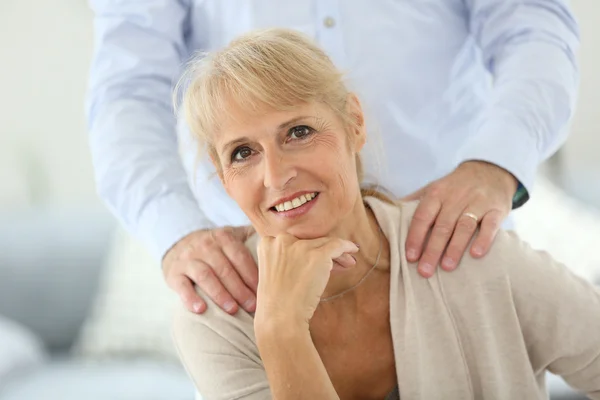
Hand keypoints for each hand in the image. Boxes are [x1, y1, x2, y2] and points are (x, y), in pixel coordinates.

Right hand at [162, 226, 257, 314]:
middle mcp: (205, 246)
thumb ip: (252, 237)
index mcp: (223, 237)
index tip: (266, 291)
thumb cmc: (214, 245)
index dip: (253, 275)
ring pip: (205, 276)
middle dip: (241, 289)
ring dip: (220, 294)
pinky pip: (182, 286)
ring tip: (233, 310)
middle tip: (254, 307)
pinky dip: (190, 298)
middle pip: (225, 269)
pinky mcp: (173, 273)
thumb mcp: (231, 235)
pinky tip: (201, 310)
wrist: (178, 243)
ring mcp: (188, 259)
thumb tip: (282, 238)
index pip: (241, 257)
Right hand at [254, 234, 358, 327]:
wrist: (280, 318)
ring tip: (348, 261)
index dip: (306, 250)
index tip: (316, 260)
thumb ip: (285, 261)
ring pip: (323, 244)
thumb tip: (309, 258)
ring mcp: (300, 247)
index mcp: (267, 244)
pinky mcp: (317, 255)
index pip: (292, 242)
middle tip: (336, 261)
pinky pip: (337, 245)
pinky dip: (346, 247)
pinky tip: (352, 251)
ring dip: (336, 253)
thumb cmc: (275, 304)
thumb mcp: (273, 274)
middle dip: (322, 252)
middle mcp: (281, 240)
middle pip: (308, 241)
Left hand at [403, 161, 517, 277]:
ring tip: (447, 267)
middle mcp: (456, 197)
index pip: (423, 217)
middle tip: (425, 271)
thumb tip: (387, 214)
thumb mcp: (433, 188)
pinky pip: (490, 225)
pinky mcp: (497, 209)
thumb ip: (414, 202)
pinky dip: (484, 240)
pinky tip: (476, 255)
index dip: (415, 237)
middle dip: (432, 250)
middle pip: (442, 226)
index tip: (410, 257)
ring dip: (455, 248)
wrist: (490, 170)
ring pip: (464, 227)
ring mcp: (477, 202)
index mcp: (436, 194)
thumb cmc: (455, 186)